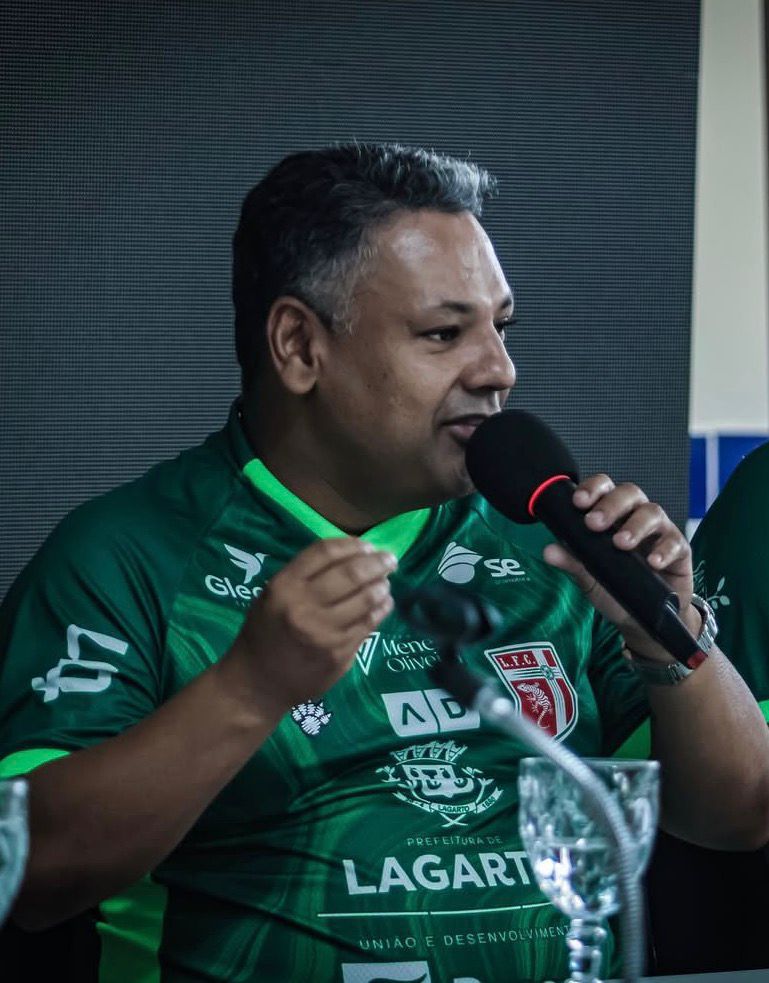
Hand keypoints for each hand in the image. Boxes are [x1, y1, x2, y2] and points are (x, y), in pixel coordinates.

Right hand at [223, 537, 395, 713]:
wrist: (257, 683)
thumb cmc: (264, 633)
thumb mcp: (272, 595)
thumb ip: (304, 576)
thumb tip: (349, 555)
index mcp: (284, 586)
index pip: (324, 553)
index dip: (351, 545)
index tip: (367, 545)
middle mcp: (304, 606)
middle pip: (350, 574)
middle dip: (376, 563)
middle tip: (389, 559)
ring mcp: (324, 632)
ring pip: (364, 599)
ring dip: (381, 586)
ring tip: (386, 582)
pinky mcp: (339, 653)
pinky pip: (367, 625)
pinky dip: (381, 610)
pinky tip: (385, 603)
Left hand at [541, 474, 698, 656]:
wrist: (643, 620)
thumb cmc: (616, 588)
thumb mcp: (590, 578)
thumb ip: (572, 562)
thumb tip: (548, 551)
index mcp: (612, 515)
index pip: (604, 489)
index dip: (592, 489)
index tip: (578, 502)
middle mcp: (635, 516)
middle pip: (630, 493)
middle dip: (611, 505)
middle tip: (594, 524)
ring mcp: (659, 531)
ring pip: (653, 512)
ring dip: (636, 525)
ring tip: (621, 543)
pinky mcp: (680, 550)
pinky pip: (676, 542)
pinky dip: (664, 550)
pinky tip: (653, 562)